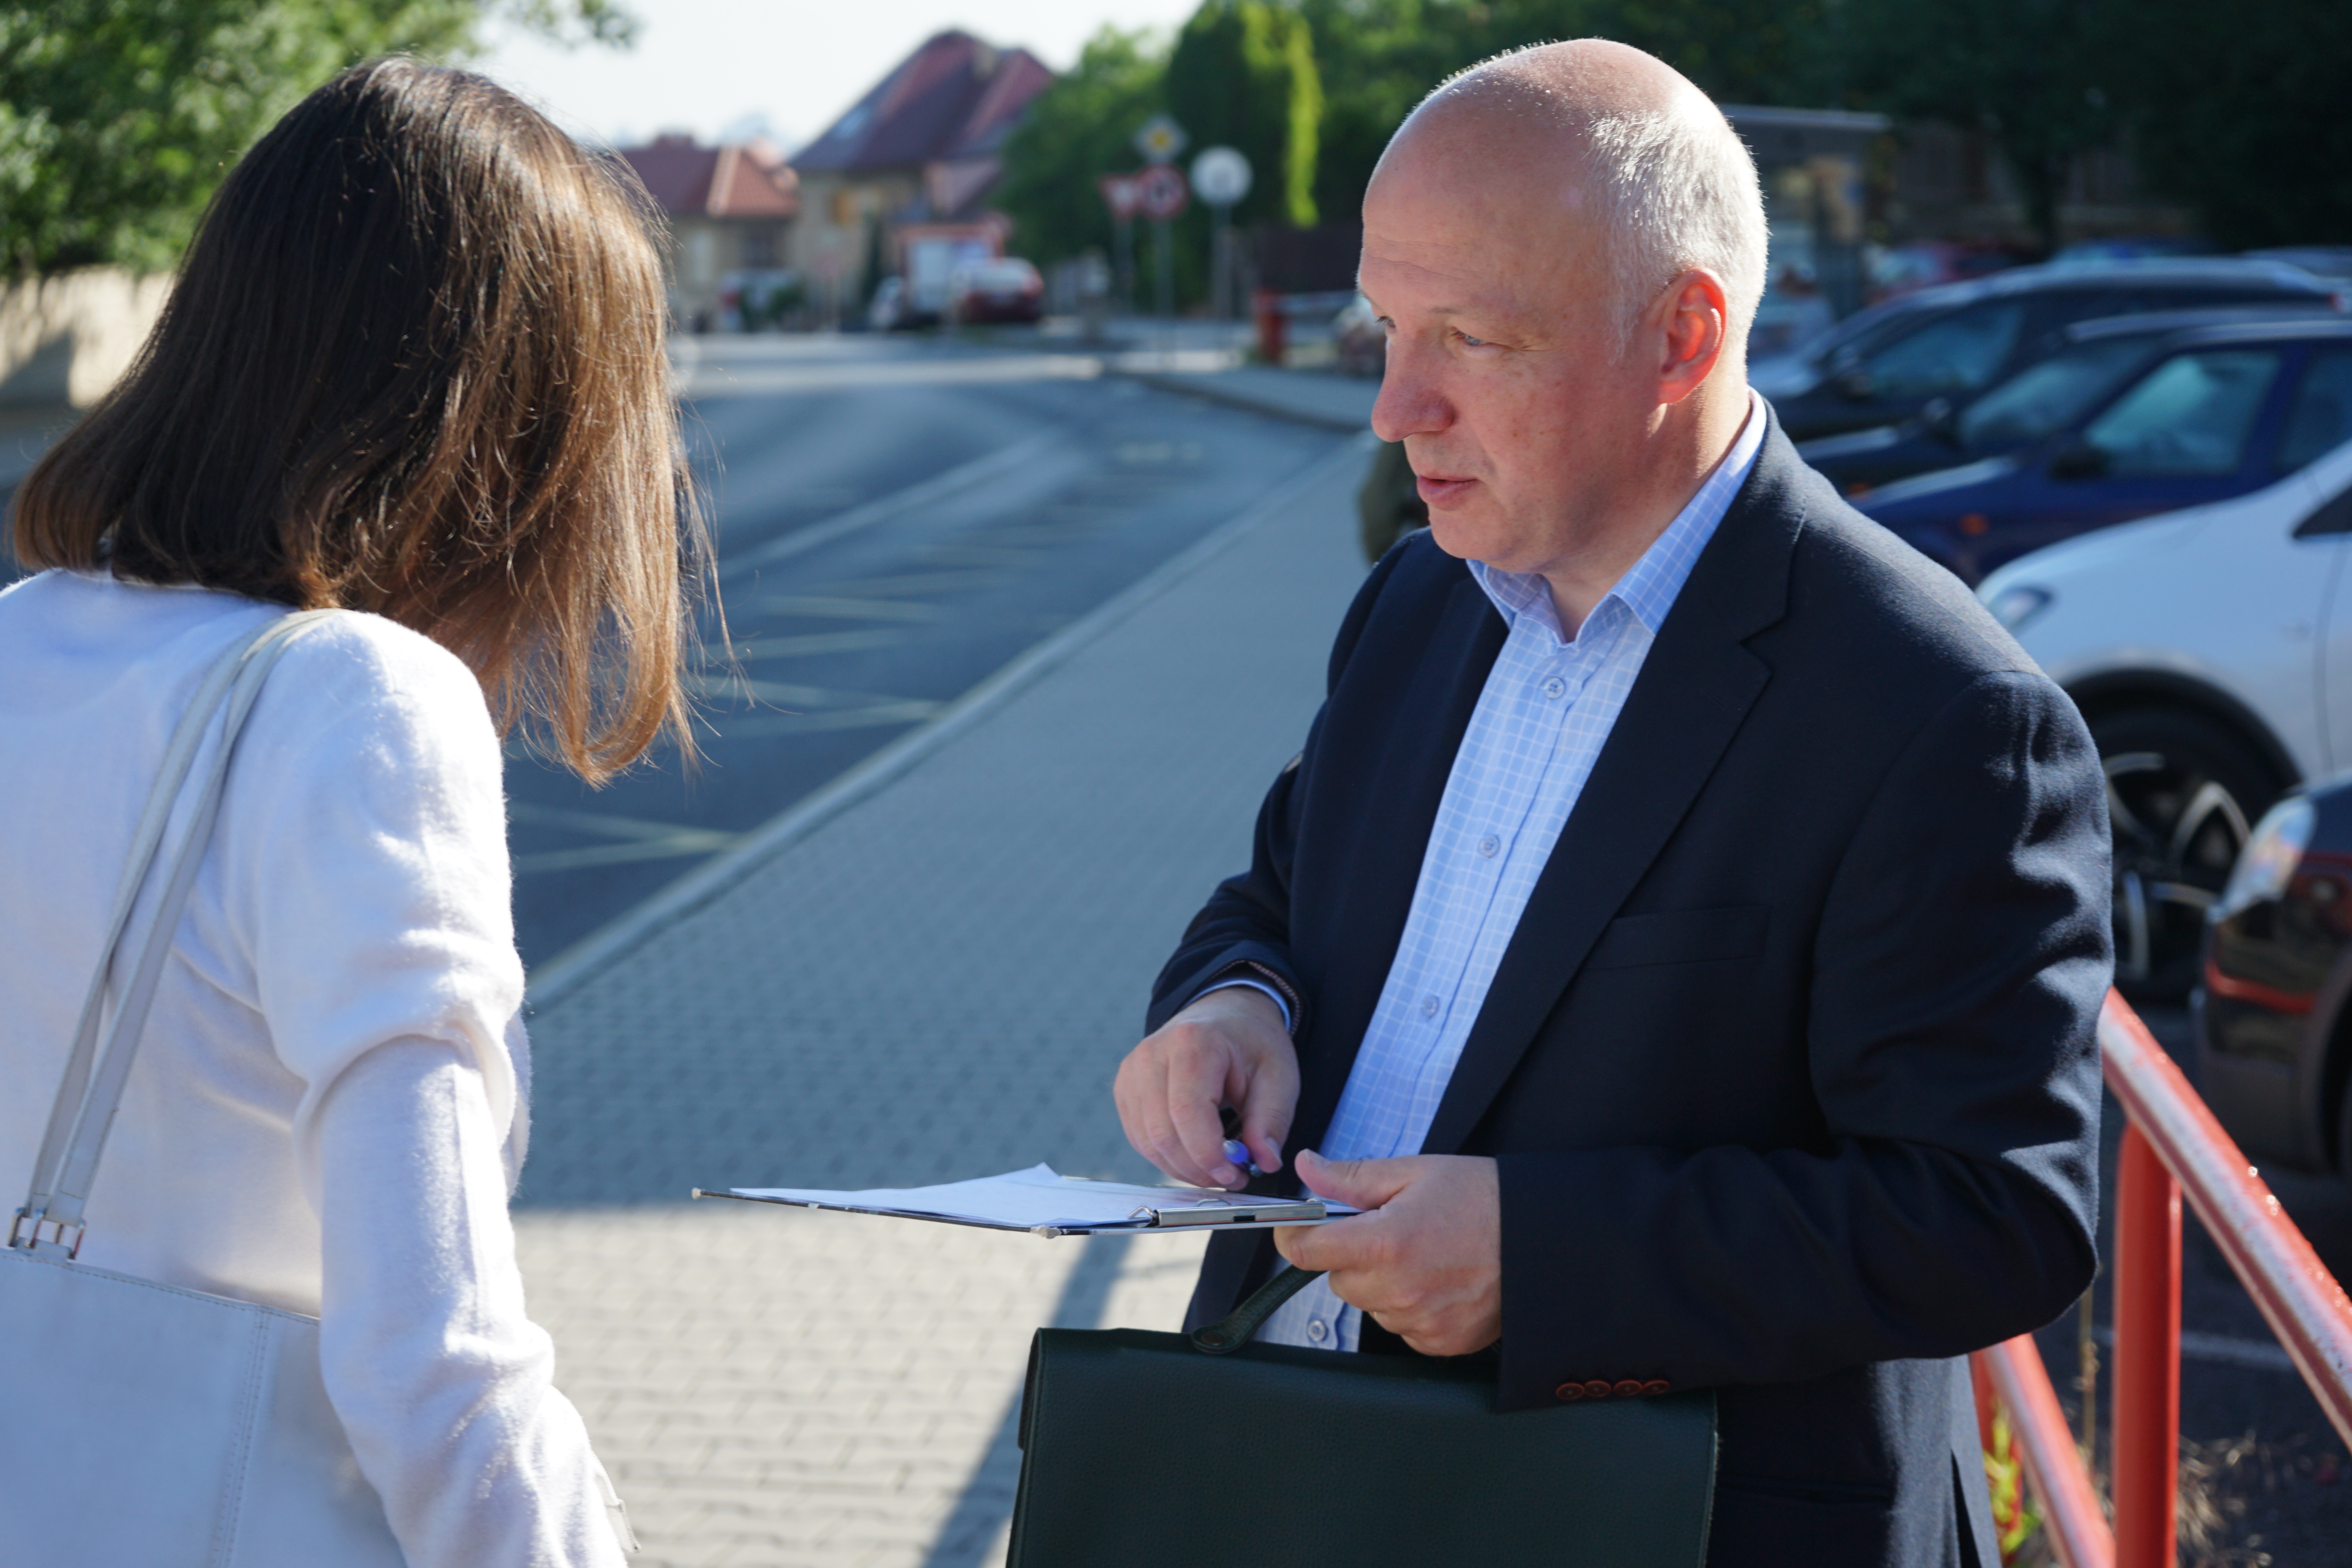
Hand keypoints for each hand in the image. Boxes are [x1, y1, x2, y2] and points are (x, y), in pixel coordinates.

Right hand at [1115, 986, 1296, 1189]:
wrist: (1225, 1013)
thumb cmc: (1252, 1042)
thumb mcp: (1278, 1076)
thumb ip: (1271, 1121)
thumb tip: (1265, 1162)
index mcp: (1192, 1042)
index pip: (1187, 1112)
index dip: (1208, 1154)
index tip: (1235, 1175)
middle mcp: (1152, 1054)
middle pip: (1162, 1133)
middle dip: (1197, 1168)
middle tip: (1231, 1178)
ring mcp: (1132, 1072)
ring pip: (1146, 1142)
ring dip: (1182, 1167)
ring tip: (1216, 1168)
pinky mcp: (1125, 1088)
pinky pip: (1139, 1138)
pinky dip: (1166, 1157)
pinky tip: (1194, 1155)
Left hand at [1274, 1148, 1500, 1356]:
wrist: (1543, 1238)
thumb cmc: (1482, 1198)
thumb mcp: (1414, 1172)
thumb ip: (1352, 1178)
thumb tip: (1306, 1169)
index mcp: (1385, 1242)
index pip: (1307, 1251)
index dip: (1295, 1235)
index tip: (1299, 1226)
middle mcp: (1399, 1290)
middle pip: (1337, 1280)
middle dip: (1350, 1255)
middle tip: (1388, 1231)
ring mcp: (1420, 1322)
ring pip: (1369, 1305)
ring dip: (1381, 1283)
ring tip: (1423, 1255)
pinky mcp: (1441, 1343)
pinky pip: (1400, 1327)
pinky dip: (1409, 1307)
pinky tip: (1438, 1280)